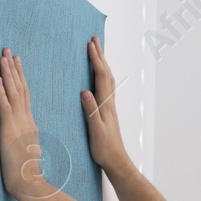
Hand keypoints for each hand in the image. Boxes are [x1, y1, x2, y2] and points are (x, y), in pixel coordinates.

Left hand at [0, 47, 58, 200]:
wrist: (30, 182)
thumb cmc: (28, 172)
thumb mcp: (28, 150)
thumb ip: (27, 138)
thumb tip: (26, 134)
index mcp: (30, 124)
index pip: (24, 95)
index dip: (20, 77)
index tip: (16, 63)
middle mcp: (26, 119)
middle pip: (20, 89)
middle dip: (14, 69)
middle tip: (10, 52)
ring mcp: (18, 123)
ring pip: (14, 93)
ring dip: (8, 74)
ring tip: (4, 58)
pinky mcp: (10, 130)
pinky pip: (5, 106)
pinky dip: (1, 92)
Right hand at [80, 35, 128, 171]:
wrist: (116, 161)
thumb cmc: (105, 148)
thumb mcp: (95, 130)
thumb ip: (91, 110)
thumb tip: (85, 91)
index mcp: (105, 104)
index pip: (100, 77)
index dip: (95, 60)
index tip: (90, 45)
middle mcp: (109, 102)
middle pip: (105, 73)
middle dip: (99, 55)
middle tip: (94, 39)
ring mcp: (109, 106)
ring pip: (106, 79)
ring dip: (101, 63)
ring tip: (96, 51)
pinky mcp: (106, 111)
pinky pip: (104, 87)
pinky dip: (101, 75)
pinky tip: (97, 76)